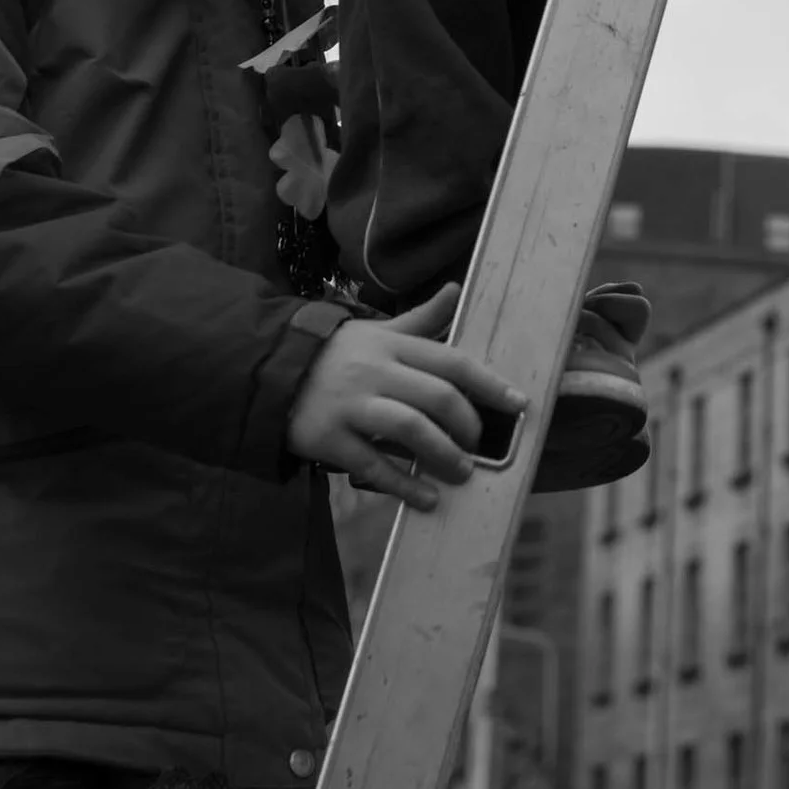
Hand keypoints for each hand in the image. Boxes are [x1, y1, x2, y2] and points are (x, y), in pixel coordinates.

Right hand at [285, 286, 519, 510]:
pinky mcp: (328, 438)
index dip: (489, 384)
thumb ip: (420, 320)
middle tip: (479, 447)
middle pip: (436, 397)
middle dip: (468, 426)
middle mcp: (375, 372)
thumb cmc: (336, 354)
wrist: (270, 371)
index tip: (518, 404)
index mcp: (392, 344)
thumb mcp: (377, 331)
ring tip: (461, 474)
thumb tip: (455, 290)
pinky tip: (425, 498)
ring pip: (409, 429)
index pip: (451, 361)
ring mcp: (351, 406)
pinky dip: (403, 485)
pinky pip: (373, 465)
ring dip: (443, 455)